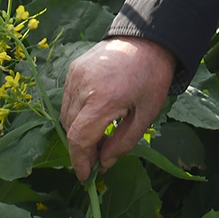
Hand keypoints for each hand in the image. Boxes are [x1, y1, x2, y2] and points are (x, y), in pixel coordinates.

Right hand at [60, 37, 175, 180]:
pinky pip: (68, 99)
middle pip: (70, 129)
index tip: (86, 176)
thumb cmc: (151, 78)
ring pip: (66, 116)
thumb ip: (123, 143)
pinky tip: (95, 114)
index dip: (80, 161)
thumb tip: (104, 163)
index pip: (79, 139)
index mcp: (103, 99)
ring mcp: (75, 75)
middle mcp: (83, 86)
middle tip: (100, 156)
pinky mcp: (73, 68)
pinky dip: (77, 113)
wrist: (148, 40)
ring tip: (101, 135)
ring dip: (78, 131)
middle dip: (82, 149)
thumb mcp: (146, 115)